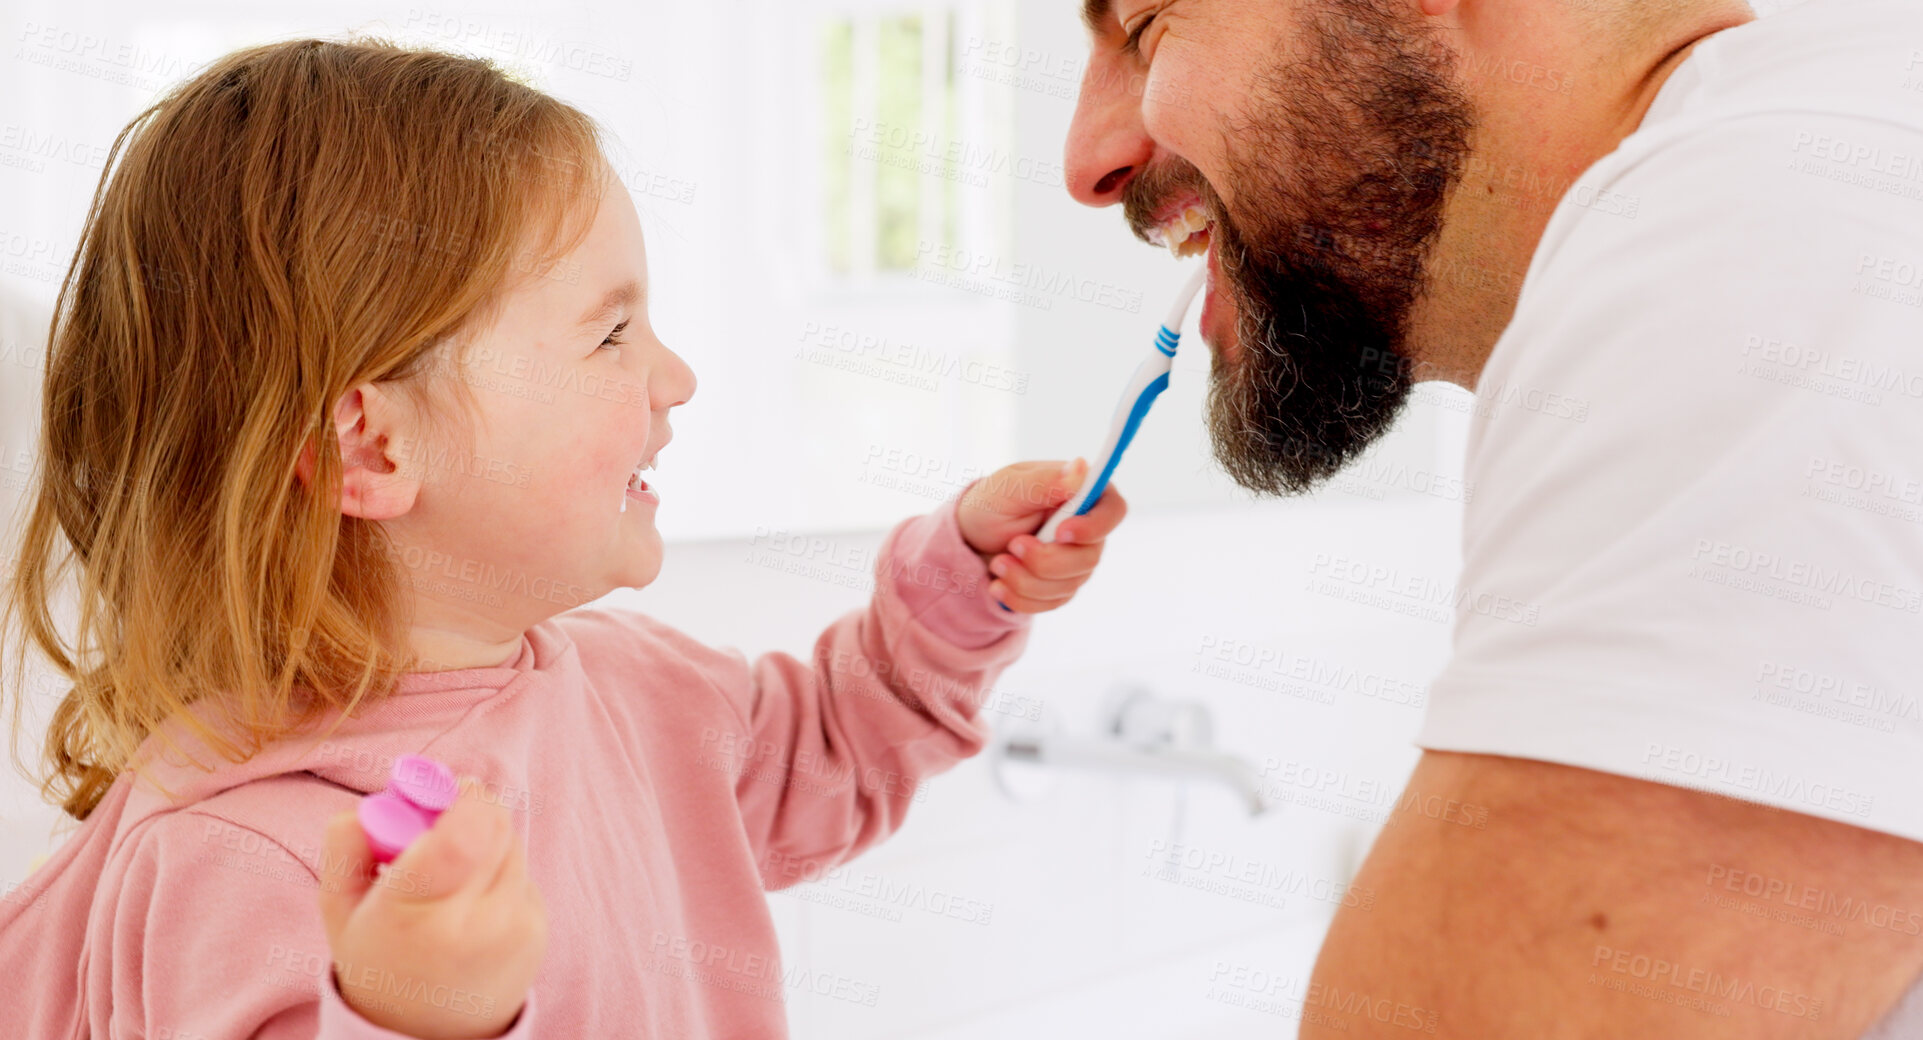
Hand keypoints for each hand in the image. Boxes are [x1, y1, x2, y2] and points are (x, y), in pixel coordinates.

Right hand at [318, 777, 546, 1039]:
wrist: (425, 1030)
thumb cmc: (379, 956)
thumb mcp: (339, 909)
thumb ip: (345, 849)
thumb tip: (372, 805)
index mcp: (413, 914)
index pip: (463, 833)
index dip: (458, 796)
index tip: (436, 792)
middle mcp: (472, 923)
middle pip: (493, 823)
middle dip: (467, 808)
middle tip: (437, 825)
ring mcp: (512, 927)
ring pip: (509, 841)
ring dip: (482, 840)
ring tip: (450, 878)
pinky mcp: (536, 930)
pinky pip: (520, 870)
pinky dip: (498, 871)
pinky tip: (472, 903)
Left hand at [956, 458, 1127, 612]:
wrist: (971, 539)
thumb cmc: (990, 504)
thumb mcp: (1008, 487)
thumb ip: (1043, 482)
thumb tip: (1080, 467)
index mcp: (1082, 493)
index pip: (1113, 511)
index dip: (1094, 527)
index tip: (1060, 533)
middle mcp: (1087, 528)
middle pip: (1090, 557)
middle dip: (1045, 560)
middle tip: (1012, 546)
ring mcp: (1076, 560)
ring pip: (1069, 585)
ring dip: (1026, 580)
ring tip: (997, 564)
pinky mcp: (1061, 586)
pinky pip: (1052, 603)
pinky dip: (1021, 597)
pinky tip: (999, 585)